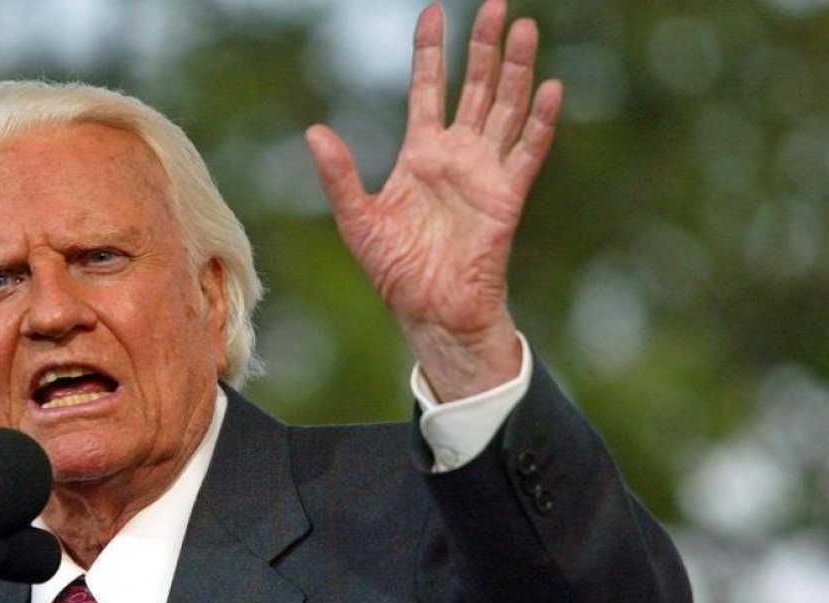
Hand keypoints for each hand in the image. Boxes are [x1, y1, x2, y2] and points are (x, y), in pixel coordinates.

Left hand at [305, 0, 561, 400]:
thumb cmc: (395, 270)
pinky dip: (539, 122)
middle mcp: (456, 155)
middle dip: (484, 46)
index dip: (431, 52)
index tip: (434, 12)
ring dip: (516, 70)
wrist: (431, 311)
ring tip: (525, 28)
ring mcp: (485, 172)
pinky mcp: (507, 196)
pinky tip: (549, 89)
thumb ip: (339, 175)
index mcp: (420, 154)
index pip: (427, 88)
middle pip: (474, 87)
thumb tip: (314, 131)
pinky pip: (527, 152)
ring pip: (505, 108)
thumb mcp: (357, 219)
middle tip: (495, 4)